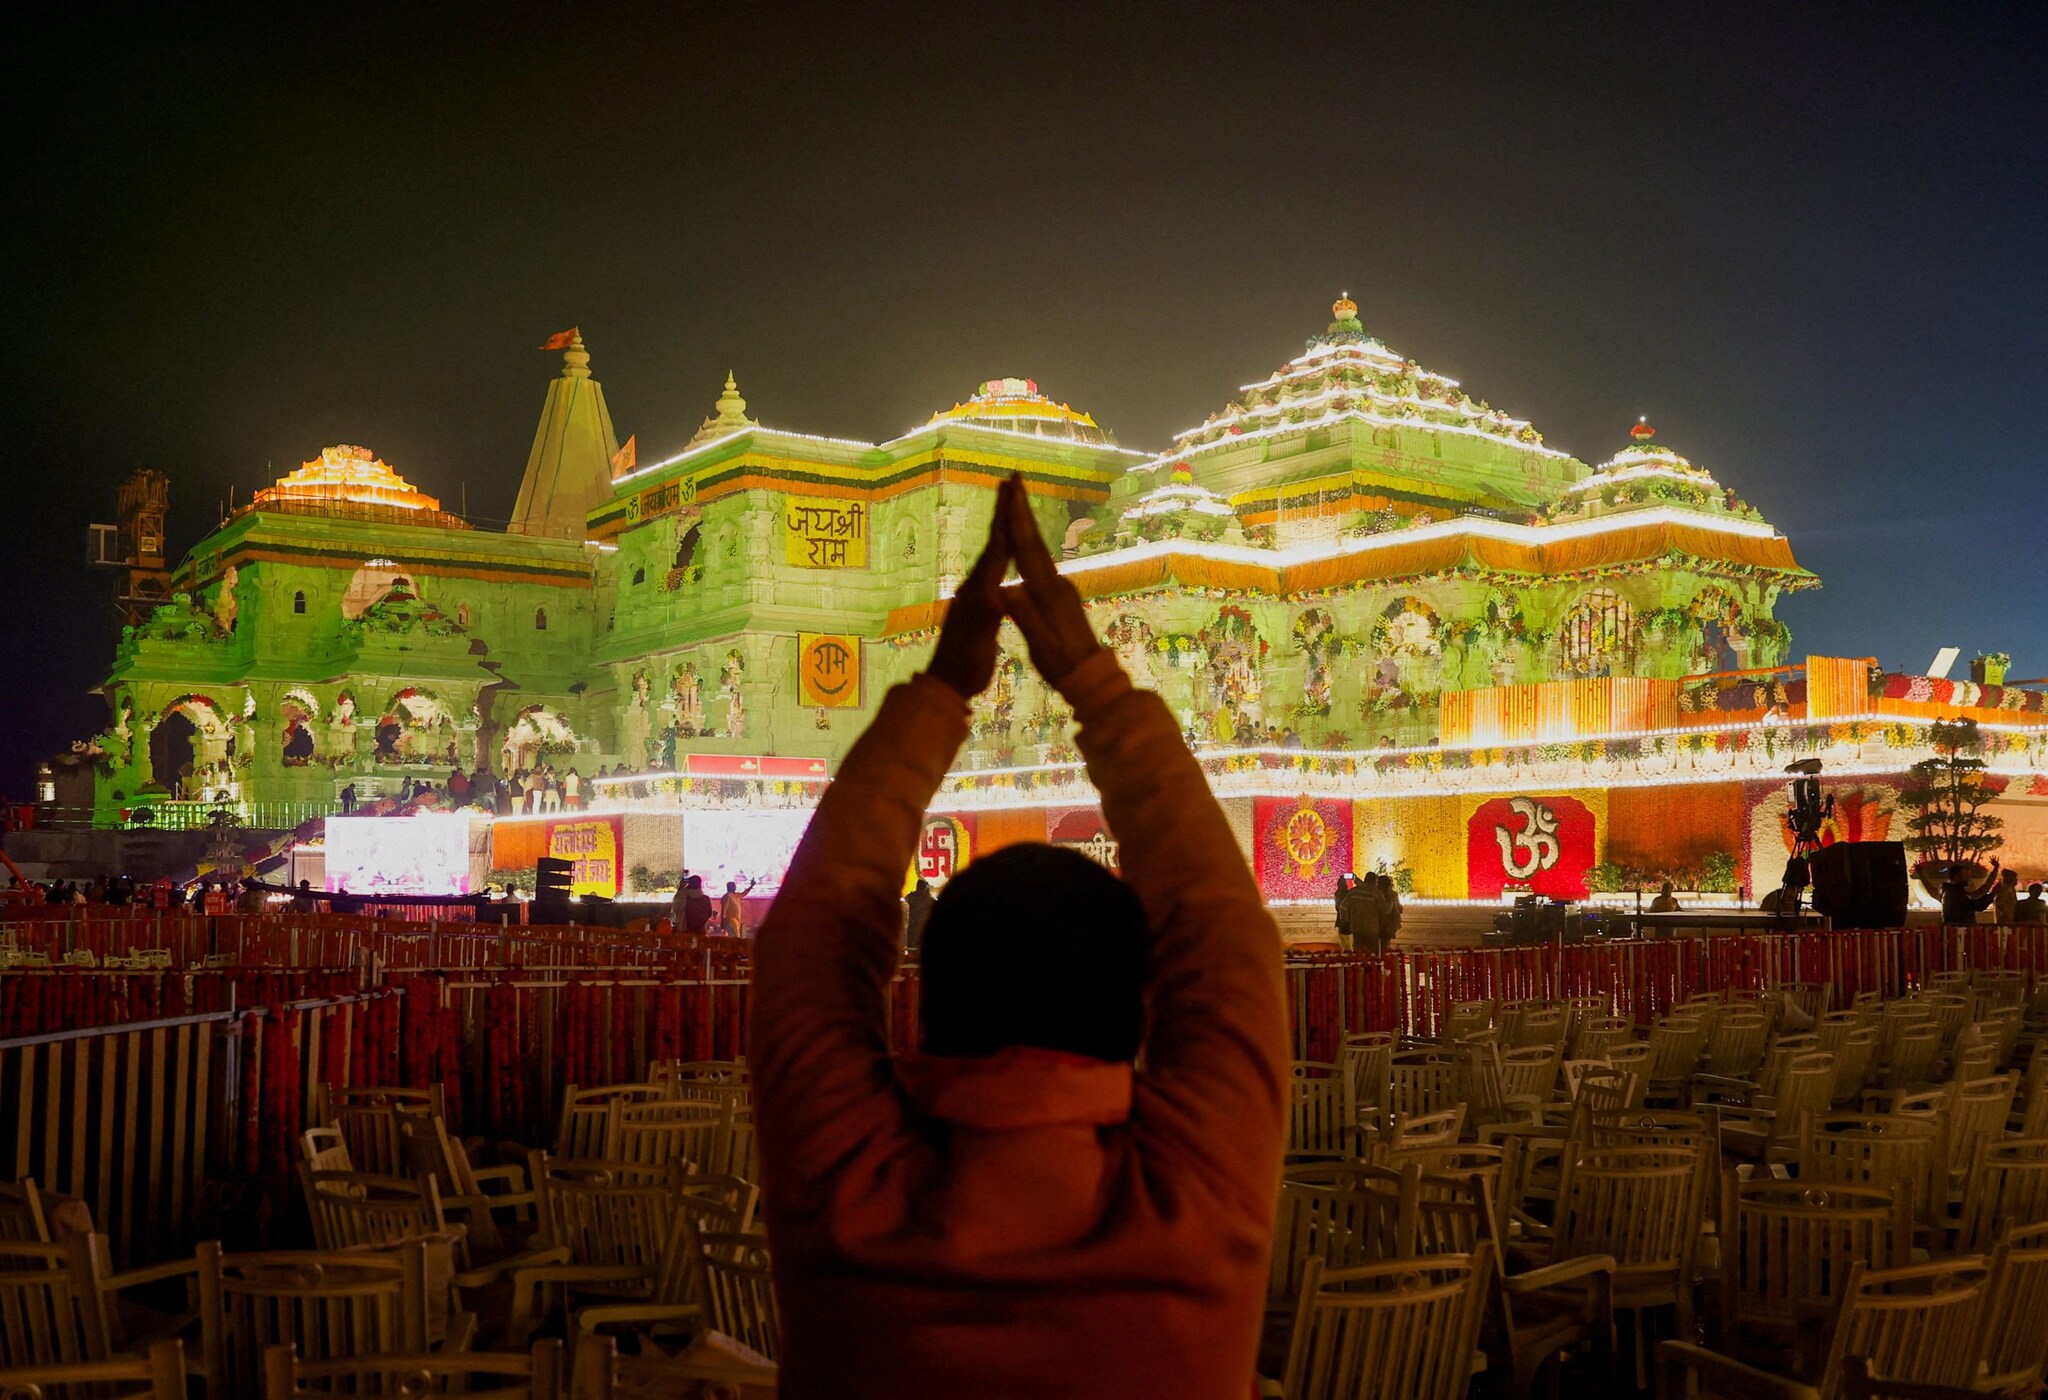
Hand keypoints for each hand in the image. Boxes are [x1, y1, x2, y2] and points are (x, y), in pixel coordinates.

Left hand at [925, 490, 1010, 698]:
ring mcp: (976, 594)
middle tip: (1011, 482)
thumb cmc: (966, 666)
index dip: (1007, 519)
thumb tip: (999, 593)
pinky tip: (1007, 553)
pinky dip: (1003, 553)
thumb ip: (988, 616)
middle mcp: (975, 586)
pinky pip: (994, 569)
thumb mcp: (979, 641)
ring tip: (1011, 507)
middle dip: (1004, 512)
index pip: (997, 547)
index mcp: (980, 590)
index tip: (1012, 489)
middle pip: (994, 542)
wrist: (946, 684)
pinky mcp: (980, 605)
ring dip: (1003, 528)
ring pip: (993, 553)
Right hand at [997, 473, 1102, 688]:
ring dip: (1026, 524)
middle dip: (1023, 509)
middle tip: (1015, 479)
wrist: (1091, 676)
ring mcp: (1061, 588)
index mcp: (1047, 591)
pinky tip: (1024, 544)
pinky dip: (1029, 545)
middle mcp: (1056, 582)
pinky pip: (1040, 563)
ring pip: (1038, 549)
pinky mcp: (1061, 596)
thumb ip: (1024, 616)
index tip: (1012, 489)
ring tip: (1015, 502)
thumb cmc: (1062, 664)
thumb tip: (1008, 590)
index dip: (1017, 517)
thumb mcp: (1040, 644)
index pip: (1026, 548)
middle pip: (1034, 540)